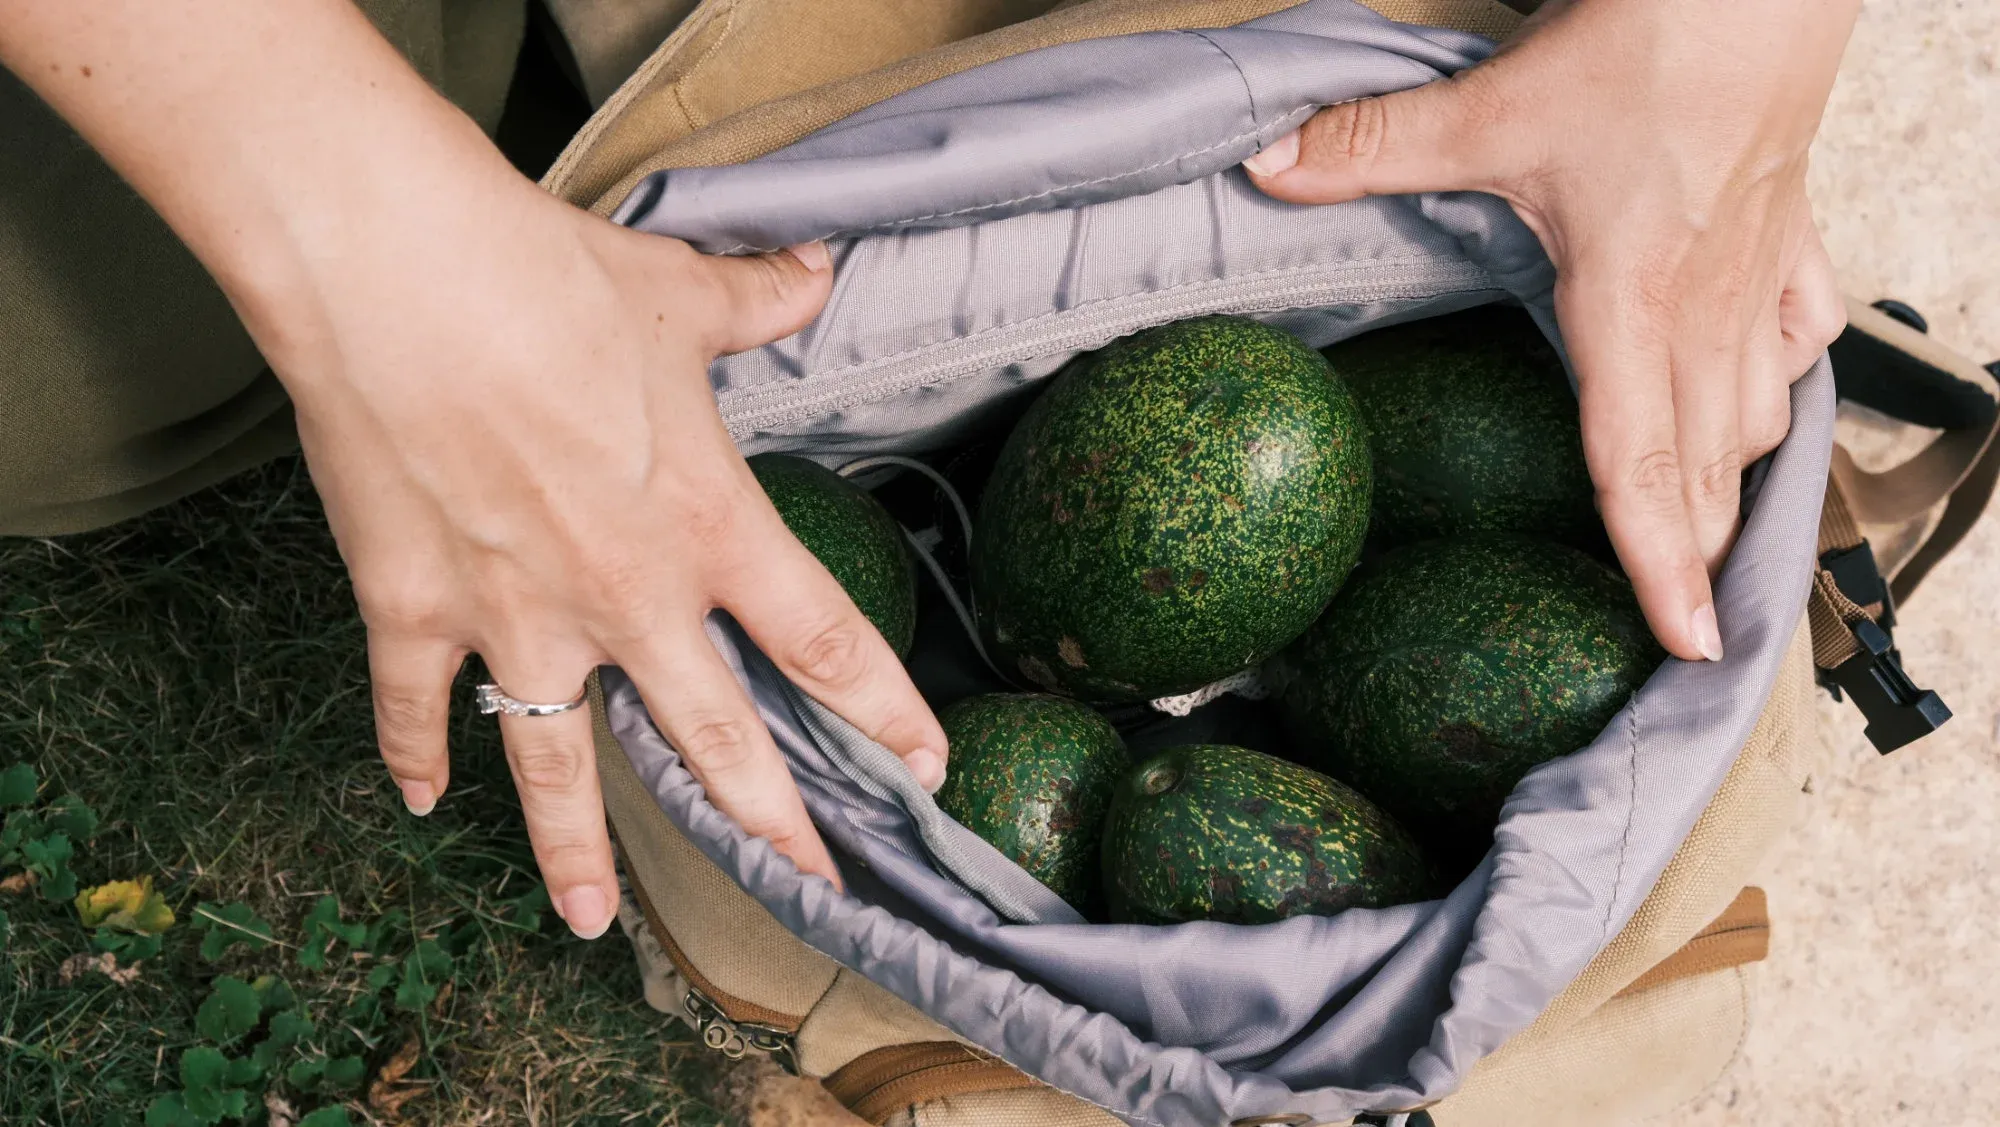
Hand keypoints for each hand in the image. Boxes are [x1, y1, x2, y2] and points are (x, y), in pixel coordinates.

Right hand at [0, 0, 946, 940]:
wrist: (394, 277)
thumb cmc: (545, 278)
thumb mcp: (675, 291)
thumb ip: (758, 300)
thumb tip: (818, 268)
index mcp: (709, 525)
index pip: (825, 643)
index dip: (885, 712)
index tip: (924, 769)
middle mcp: (626, 596)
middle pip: (717, 741)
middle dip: (770, 822)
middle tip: (810, 883)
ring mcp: (517, 617)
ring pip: (559, 766)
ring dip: (576, 852)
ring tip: (589, 920)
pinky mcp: (414, 610)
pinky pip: (414, 708)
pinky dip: (411, 754)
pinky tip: (417, 800)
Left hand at [1243, 0, 1854, 660]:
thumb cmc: (1651, 48)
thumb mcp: (1492, 108)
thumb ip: (1373, 146)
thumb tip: (1269, 166)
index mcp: (1629, 303)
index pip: (1640, 462)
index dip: (1658, 564)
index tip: (1682, 641)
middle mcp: (1703, 309)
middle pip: (1706, 466)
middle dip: (1698, 555)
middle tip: (1689, 626)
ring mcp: (1758, 279)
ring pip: (1761, 414)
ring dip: (1734, 482)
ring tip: (1707, 537)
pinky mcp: (1790, 237)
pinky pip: (1803, 339)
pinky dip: (1782, 386)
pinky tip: (1761, 404)